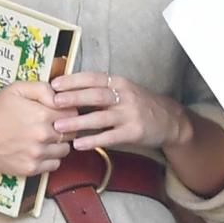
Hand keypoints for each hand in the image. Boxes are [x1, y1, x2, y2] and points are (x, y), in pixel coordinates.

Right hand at [0, 80, 70, 175]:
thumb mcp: (16, 89)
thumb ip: (43, 89)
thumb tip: (61, 97)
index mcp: (42, 114)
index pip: (73, 114)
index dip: (68, 111)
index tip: (60, 112)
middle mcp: (42, 136)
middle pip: (71, 133)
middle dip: (66, 127)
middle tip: (53, 124)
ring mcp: (37, 155)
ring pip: (64, 150)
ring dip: (59, 143)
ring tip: (45, 137)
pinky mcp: (31, 169)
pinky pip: (54, 165)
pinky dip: (50, 158)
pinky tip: (39, 150)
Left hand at [51, 70, 189, 152]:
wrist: (170, 120)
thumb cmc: (139, 105)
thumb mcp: (123, 91)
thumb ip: (100, 90)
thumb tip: (68, 90)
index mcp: (119, 83)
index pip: (93, 77)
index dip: (73, 80)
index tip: (54, 84)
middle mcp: (125, 96)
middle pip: (95, 95)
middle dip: (72, 97)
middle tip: (53, 102)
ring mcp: (130, 115)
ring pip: (100, 117)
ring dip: (78, 122)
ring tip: (58, 127)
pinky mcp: (134, 132)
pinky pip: (110, 137)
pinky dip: (93, 140)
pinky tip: (79, 145)